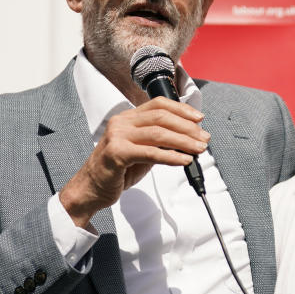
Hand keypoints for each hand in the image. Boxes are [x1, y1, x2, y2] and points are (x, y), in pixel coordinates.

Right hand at [58, 97, 209, 228]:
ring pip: (158, 134)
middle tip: (204, 138)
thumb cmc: (116, 171)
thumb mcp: (140, 150)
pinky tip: (183, 160)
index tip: (199, 118)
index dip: (181, 109)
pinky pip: (150, 153)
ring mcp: (117, 137)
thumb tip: (188, 140)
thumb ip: (158, 142)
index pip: (158, 104)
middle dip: (187, 128)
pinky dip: (171, 156)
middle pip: (161, 117)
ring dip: (184, 141)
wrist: (90, 189)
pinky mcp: (117, 154)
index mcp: (127, 118)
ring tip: (199, 149)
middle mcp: (121, 123)